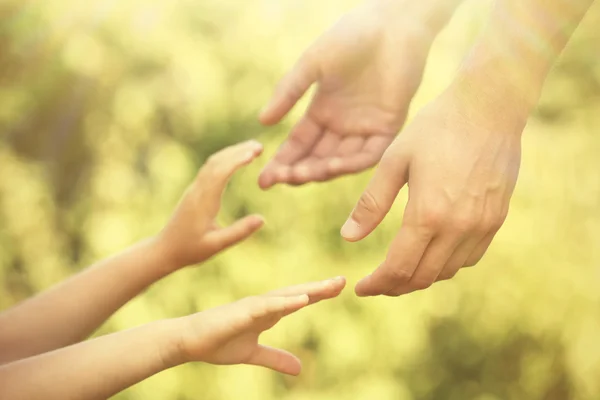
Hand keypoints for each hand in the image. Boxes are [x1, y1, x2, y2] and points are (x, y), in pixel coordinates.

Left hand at [158, 140, 264, 269]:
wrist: (164, 250)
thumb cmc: (190, 249)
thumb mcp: (217, 245)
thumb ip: (239, 232)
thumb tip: (262, 219)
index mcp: (203, 201)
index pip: (220, 173)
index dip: (237, 160)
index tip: (254, 153)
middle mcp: (198, 190)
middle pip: (217, 162)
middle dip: (237, 151)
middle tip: (259, 145)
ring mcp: (195, 189)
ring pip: (212, 163)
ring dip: (231, 153)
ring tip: (251, 149)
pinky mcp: (194, 191)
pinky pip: (209, 169)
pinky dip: (224, 160)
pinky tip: (235, 160)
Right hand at [176, 277, 345, 374]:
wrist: (188, 342)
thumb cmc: (218, 343)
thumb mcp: (253, 354)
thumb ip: (276, 358)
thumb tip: (300, 368)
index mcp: (267, 312)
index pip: (297, 299)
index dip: (318, 293)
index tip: (339, 287)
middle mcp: (262, 305)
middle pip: (296, 293)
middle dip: (320, 288)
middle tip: (343, 281)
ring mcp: (252, 307)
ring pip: (285, 296)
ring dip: (308, 291)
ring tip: (330, 287)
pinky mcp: (241, 313)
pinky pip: (266, 306)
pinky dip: (284, 302)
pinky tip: (301, 300)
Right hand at [258, 1, 435, 187]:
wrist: (390, 23)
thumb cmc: (350, 37)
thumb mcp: (312, 64)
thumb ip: (289, 92)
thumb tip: (263, 121)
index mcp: (323, 112)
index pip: (299, 145)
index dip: (281, 162)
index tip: (263, 180)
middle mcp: (342, 126)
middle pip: (317, 158)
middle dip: (296, 171)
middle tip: (278, 178)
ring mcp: (365, 128)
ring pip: (341, 161)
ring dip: (320, 170)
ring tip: (300, 174)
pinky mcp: (388, 127)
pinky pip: (369, 153)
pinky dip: (352, 162)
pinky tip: (333, 165)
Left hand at [342, 87, 523, 295]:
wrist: (489, 107)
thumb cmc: (435, 128)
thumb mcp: (394, 161)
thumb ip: (371, 203)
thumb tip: (348, 238)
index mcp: (428, 214)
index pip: (398, 268)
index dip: (377, 284)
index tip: (360, 288)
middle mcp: (458, 227)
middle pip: (423, 277)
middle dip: (395, 286)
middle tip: (376, 283)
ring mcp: (482, 225)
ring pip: (447, 272)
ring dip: (420, 277)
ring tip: (399, 271)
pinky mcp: (496, 219)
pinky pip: (469, 258)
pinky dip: (446, 264)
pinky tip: (431, 253)